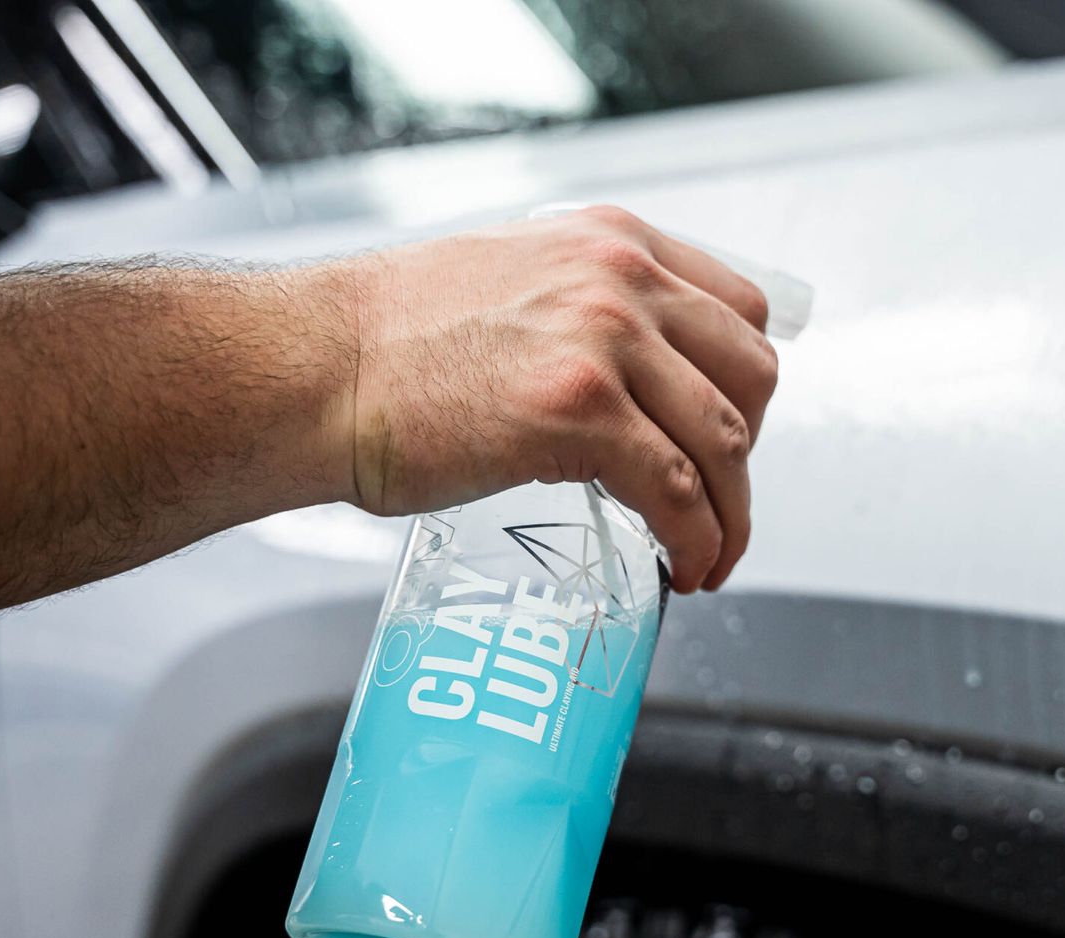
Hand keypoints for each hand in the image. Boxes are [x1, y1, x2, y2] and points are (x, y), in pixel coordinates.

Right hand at [322, 206, 777, 591]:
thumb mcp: (510, 284)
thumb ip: (579, 310)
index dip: (743, 386)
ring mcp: (603, 342)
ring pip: (724, 441)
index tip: (728, 434)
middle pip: (751, 373)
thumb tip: (627, 378)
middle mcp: (619, 279)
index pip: (738, 307)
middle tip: (716, 500)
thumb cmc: (385, 343)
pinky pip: (678, 493)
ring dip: (731, 514)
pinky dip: (698, 541)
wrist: (313, 370)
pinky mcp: (578, 415)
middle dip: (745, 453)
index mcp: (609, 243)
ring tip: (709, 555)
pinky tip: (685, 567)